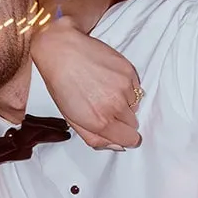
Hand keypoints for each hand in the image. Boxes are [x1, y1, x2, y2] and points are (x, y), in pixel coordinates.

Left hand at [31, 14, 141, 150]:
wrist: (62, 50)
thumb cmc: (62, 85)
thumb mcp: (72, 119)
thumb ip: (95, 138)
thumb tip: (118, 146)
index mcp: (100, 122)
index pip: (131, 140)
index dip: (124, 136)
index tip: (117, 129)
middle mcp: (115, 106)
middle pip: (133, 124)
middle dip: (121, 119)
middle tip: (103, 105)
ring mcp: (124, 87)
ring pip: (135, 104)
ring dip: (123, 101)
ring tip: (103, 89)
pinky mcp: (129, 71)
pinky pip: (136, 87)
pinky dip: (126, 86)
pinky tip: (108, 78)